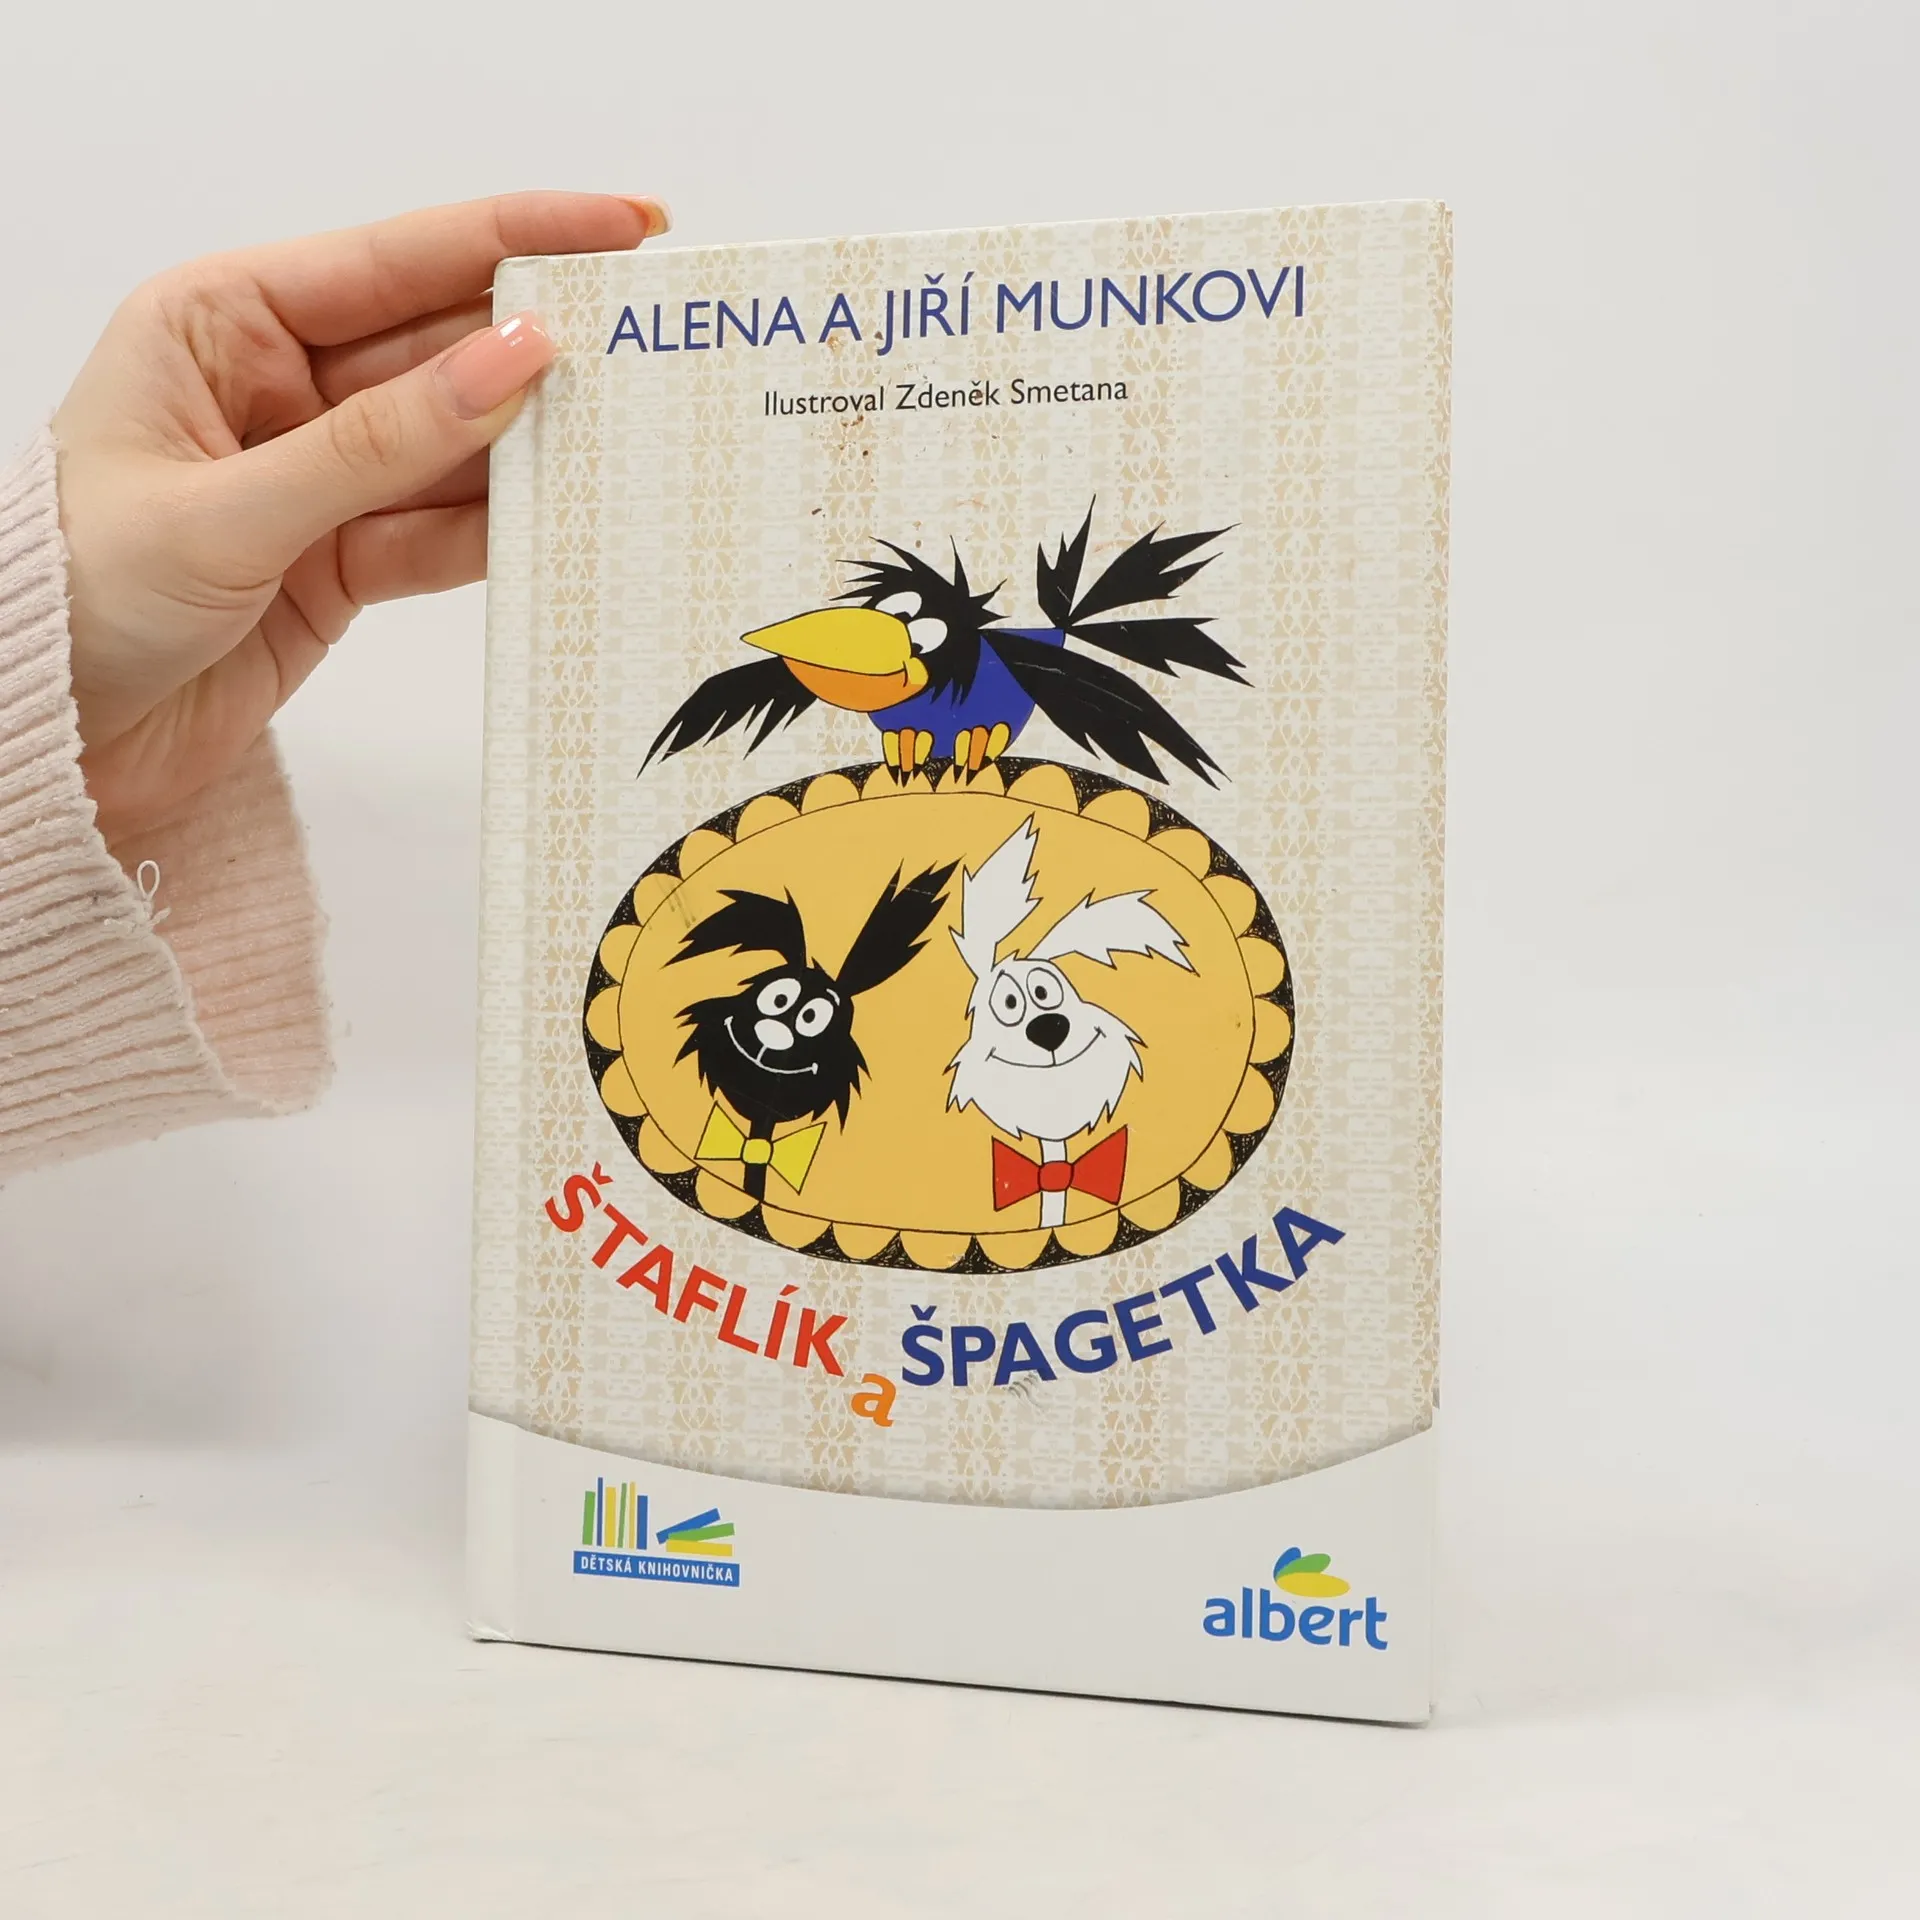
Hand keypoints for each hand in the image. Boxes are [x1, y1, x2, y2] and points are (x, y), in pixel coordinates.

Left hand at [50, 191, 668, 841]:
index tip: (623, 230)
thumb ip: (380, 441)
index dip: (514, 239)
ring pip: (453, 446)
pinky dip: (498, 533)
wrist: (50, 740)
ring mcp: (316, 474)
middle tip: (655, 343)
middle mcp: (275, 384)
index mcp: (218, 322)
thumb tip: (514, 363)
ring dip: (534, 448)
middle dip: (541, 347)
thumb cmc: (77, 596)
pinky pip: (440, 530)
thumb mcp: (230, 510)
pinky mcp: (342, 558)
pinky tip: (566, 520)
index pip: (392, 260)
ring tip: (634, 437)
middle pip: (438, 348)